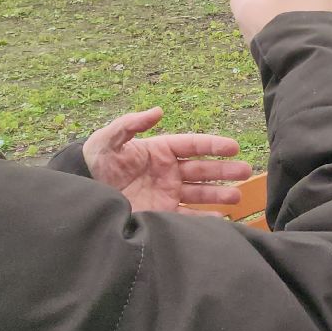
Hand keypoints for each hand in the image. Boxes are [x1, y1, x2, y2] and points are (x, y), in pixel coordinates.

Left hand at [82, 108, 252, 213]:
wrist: (85, 193)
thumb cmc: (97, 161)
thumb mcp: (109, 139)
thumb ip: (131, 124)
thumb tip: (158, 112)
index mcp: (161, 150)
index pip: (193, 145)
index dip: (213, 145)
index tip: (234, 147)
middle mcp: (169, 171)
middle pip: (203, 169)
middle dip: (225, 170)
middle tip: (246, 171)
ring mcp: (167, 192)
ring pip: (200, 192)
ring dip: (220, 194)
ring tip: (237, 196)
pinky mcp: (162, 212)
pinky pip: (187, 215)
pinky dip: (204, 218)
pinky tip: (220, 218)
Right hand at [231, 0, 331, 42]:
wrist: (309, 57)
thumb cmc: (276, 27)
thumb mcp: (247, 11)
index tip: (252, 1)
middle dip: (277, 2)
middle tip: (264, 20)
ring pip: (304, 5)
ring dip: (291, 15)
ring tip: (281, 33)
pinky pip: (315, 20)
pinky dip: (305, 27)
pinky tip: (296, 41)